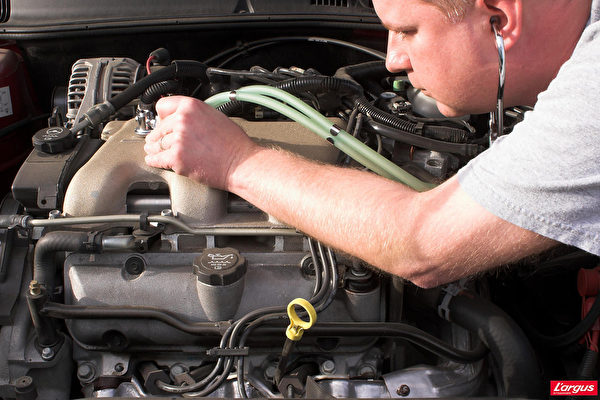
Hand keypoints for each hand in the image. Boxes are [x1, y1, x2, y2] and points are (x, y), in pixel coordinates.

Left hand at [144, 96, 258, 189]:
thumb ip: (194, 115)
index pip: (162, 106)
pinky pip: (156, 159)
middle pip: (158, 127)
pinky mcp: (177, 158)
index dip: (161, 116)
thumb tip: (181, 119)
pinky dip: (154, 160)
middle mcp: (183, 120)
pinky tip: (154, 160)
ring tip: (154, 150)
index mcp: (192, 107)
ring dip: (155, 148)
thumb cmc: (234, 144)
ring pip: (157, 144)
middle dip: (158, 135)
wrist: (241, 164)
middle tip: (157, 140)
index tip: (160, 122)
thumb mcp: (215, 116)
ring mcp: (178, 140)